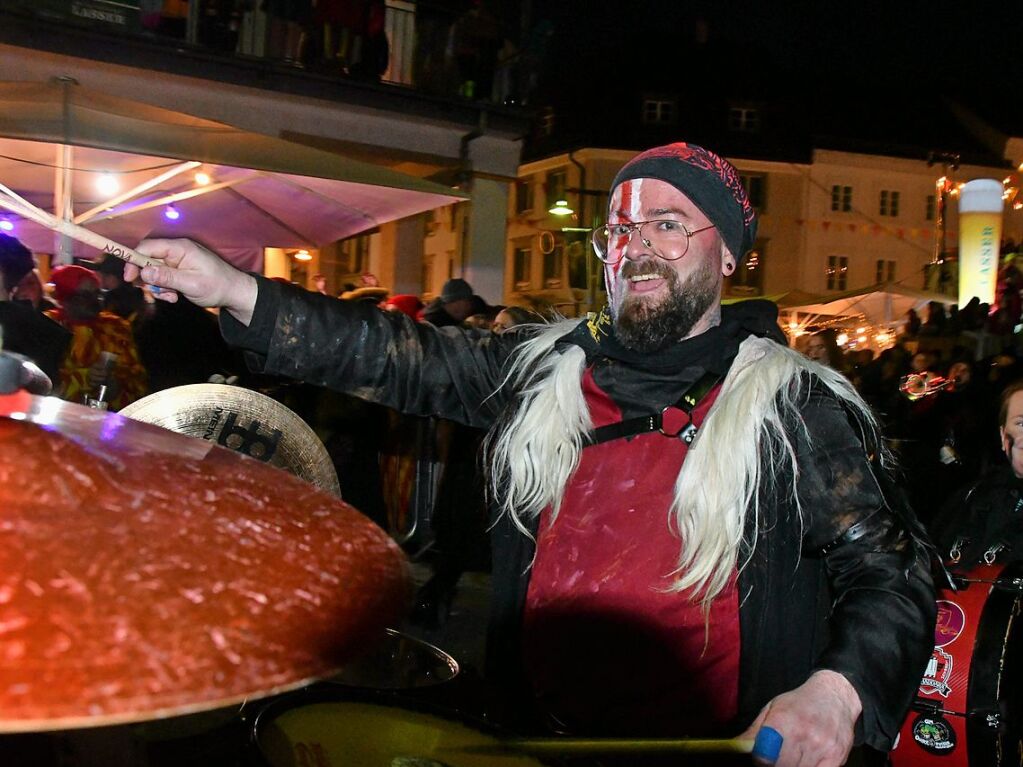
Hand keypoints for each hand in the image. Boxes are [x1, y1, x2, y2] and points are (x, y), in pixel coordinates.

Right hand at [125, 239, 257, 325]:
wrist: (234, 293)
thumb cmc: (217, 286)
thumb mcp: (190, 284)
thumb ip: (167, 277)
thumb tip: (144, 272)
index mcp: (180, 248)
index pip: (147, 247)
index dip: (134, 261)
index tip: (130, 278)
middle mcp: (177, 251)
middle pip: (147, 260)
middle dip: (147, 279)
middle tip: (153, 293)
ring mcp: (178, 261)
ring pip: (154, 272)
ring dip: (157, 287)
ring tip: (171, 297)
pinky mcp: (179, 271)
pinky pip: (163, 278)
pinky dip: (164, 289)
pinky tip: (174, 297)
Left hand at [740, 670, 860, 766]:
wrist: (835, 696)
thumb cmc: (800, 703)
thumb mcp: (773, 708)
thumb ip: (754, 731)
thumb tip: (735, 746)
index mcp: (783, 721)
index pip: (764, 756)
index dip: (761, 760)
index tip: (762, 758)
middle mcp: (803, 735)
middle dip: (776, 764)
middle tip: (777, 756)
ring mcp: (822, 748)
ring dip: (793, 766)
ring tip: (793, 755)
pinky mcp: (836, 758)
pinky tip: (808, 760)